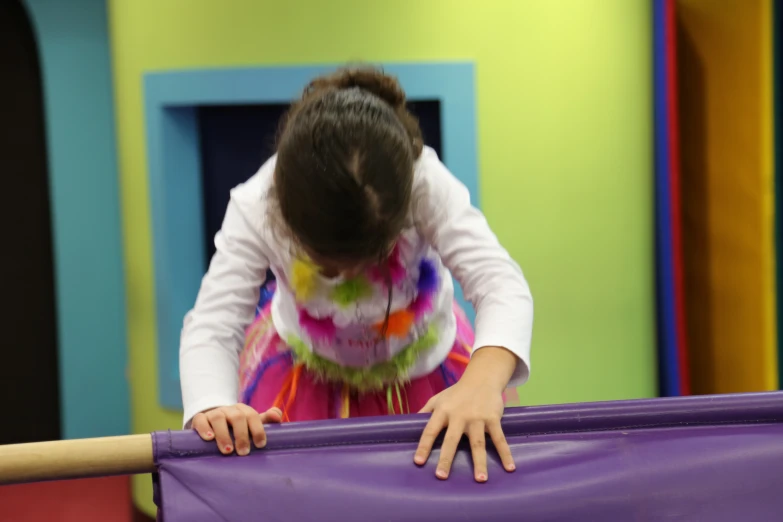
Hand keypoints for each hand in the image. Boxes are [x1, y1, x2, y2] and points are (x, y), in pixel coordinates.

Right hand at [192, 404, 281, 455]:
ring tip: (228, 451)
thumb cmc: (236, 427)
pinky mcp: (200, 419)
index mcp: (243, 410)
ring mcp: (214, 413)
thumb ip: (265, 421)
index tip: (260, 445)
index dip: (258, 429)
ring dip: (224, 435)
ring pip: (218, 418)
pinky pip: (201, 420)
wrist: (212, 423)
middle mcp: (229, 410)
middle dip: (242, 435)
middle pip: (237, 417)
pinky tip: (209, 439)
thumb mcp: (250, 424)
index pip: (253, 415)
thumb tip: (277, 415)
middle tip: (244, 452)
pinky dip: (205, 429)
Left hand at [414, 347, 516, 481]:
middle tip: (441, 476)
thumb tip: (407, 424)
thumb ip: (424, 412)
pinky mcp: (493, 419)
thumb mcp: (437, 399)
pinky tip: (510, 468)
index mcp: (443, 411)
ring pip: (478, 443)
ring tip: (480, 479)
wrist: (482, 378)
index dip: (423, 446)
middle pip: (452, 440)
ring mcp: (477, 418)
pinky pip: (499, 439)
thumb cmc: (457, 393)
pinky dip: (505, 453)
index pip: (430, 430)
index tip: (418, 462)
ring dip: (480, 462)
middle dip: (446, 458)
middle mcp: (459, 415)